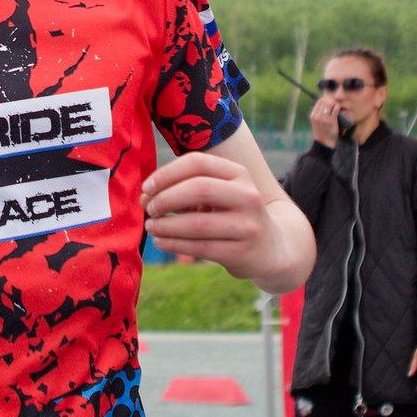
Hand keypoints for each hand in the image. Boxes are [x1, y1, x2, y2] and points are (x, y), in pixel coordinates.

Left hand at [143, 152, 284, 282]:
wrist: (272, 248)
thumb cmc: (232, 215)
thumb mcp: (217, 195)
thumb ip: (182, 191)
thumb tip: (144, 197)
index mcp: (238, 173)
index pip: (198, 163)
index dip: (167, 173)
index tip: (147, 187)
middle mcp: (247, 196)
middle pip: (198, 189)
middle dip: (166, 198)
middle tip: (149, 208)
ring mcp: (247, 226)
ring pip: (197, 224)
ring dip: (166, 225)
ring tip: (150, 226)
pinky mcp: (242, 253)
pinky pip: (200, 248)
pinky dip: (175, 244)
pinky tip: (161, 241)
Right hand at [309, 93, 340, 147]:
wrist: (324, 141)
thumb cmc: (321, 131)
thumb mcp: (315, 121)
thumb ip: (318, 113)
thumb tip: (324, 103)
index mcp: (313, 115)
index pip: (319, 101)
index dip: (325, 99)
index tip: (329, 100)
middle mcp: (317, 116)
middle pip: (325, 102)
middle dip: (331, 100)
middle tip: (334, 102)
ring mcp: (324, 118)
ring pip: (330, 105)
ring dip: (334, 103)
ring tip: (336, 104)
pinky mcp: (331, 121)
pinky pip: (335, 110)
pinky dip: (337, 106)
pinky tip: (338, 106)